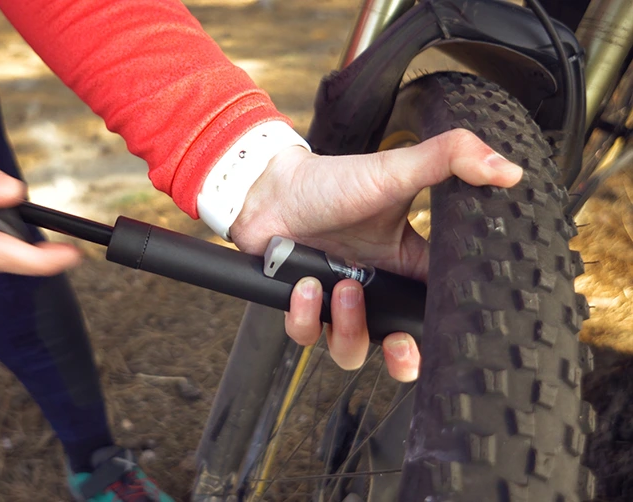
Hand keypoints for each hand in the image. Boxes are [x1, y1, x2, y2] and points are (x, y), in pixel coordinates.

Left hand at [230, 129, 523, 380]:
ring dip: (350, 329)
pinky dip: (306, 317)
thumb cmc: (334, 181)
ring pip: (353, 352)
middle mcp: (376, 291)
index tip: (453, 325)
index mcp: (407, 265)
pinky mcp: (305, 309)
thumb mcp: (397, 169)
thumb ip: (453, 160)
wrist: (273, 186)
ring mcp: (339, 303)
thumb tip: (510, 172)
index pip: (440, 307)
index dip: (450, 327)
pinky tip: (305, 286)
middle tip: (400, 343)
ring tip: (341, 290)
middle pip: (401, 350)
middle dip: (404, 361)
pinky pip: (308, 337)